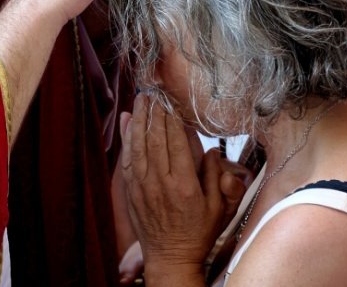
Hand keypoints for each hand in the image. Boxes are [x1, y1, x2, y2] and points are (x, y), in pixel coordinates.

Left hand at [121, 94, 224, 281]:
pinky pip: (128, 157)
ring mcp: (142, 185)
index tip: (173, 100)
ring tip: (142, 97)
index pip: (177, 143)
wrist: (170, 257)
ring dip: (140, 118)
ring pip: (139, 144)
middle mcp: (160, 183)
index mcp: (185, 186)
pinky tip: (128, 120)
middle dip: (156, 112)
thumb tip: (214, 150)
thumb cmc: (199, 234)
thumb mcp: (219, 210)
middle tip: (156, 90)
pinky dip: (127, 137)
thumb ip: (219, 179)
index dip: (174, 118)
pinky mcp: (131, 189)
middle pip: (156, 138)